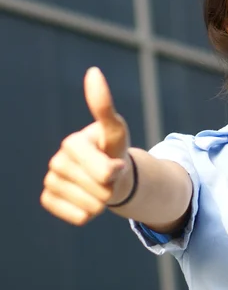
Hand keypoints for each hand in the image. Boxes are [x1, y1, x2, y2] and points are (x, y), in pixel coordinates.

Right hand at [40, 67, 130, 224]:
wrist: (111, 175)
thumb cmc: (114, 151)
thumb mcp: (116, 132)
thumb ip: (104, 107)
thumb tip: (93, 71)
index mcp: (73, 142)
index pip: (104, 171)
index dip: (116, 171)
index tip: (115, 162)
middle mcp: (57, 160)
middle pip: (100, 190)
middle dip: (112, 186)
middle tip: (110, 175)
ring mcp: (51, 181)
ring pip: (91, 205)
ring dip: (103, 200)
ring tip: (100, 185)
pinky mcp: (49, 199)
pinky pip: (78, 217)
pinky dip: (89, 213)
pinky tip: (87, 198)